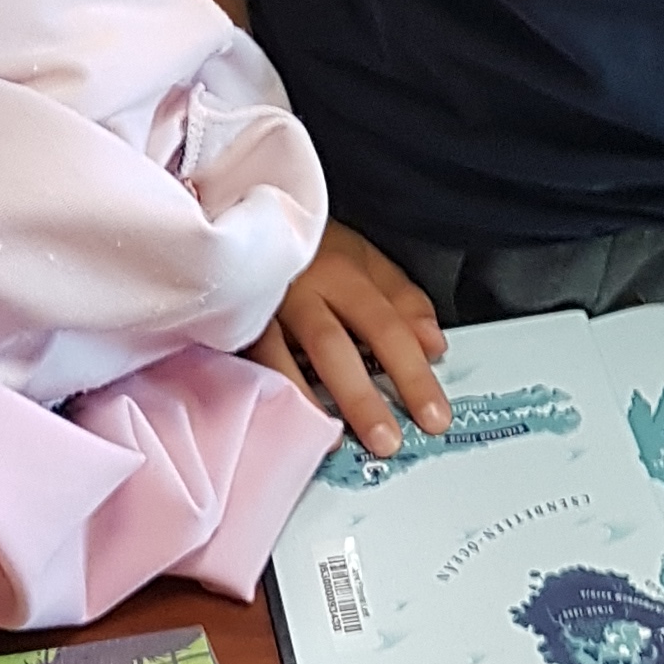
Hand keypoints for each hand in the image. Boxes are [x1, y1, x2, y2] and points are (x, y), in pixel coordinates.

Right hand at [255, 221, 449, 453]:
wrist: (245, 222)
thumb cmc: (312, 249)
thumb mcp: (364, 259)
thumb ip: (402, 300)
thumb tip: (434, 345)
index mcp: (342, 273)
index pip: (386, 327)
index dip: (412, 374)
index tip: (434, 416)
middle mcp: (300, 289)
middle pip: (334, 347)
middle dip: (362, 398)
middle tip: (387, 441)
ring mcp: (259, 307)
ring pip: (282, 357)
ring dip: (308, 401)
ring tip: (332, 441)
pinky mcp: (228, 323)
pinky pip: (247, 360)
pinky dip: (266, 390)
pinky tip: (284, 418)